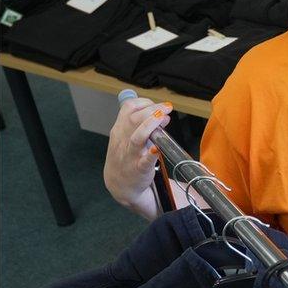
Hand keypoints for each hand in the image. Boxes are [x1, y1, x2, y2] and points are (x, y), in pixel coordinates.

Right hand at [103, 97, 172, 217]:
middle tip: (167, 108)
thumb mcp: (128, 137)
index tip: (159, 105)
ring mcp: (131, 155)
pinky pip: (144, 162)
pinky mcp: (139, 169)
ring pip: (137, 138)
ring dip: (150, 126)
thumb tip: (163, 114)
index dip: (145, 103)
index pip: (129, 108)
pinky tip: (158, 148)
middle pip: (134, 119)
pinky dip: (151, 155)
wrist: (119, 184)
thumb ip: (143, 124)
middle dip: (152, 110)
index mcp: (120, 129)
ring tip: (163, 118)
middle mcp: (124, 140)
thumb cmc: (127, 156)